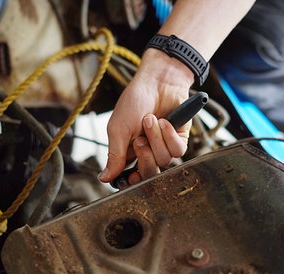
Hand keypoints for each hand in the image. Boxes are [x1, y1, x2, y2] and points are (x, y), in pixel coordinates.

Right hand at [98, 50, 193, 183]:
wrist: (157, 81)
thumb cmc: (135, 101)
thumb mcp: (118, 129)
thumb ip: (113, 156)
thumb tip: (103, 178)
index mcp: (130, 152)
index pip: (133, 176)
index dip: (133, 180)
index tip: (131, 177)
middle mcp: (148, 151)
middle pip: (150, 173)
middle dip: (145, 157)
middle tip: (139, 140)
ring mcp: (164, 145)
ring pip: (164, 160)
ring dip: (155, 138)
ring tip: (150, 120)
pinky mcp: (180, 138)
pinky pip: (178, 150)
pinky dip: (169, 135)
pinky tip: (164, 121)